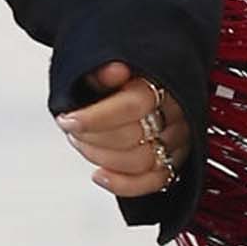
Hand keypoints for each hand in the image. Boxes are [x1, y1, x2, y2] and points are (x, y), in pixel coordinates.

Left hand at [57, 61, 191, 197]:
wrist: (153, 83)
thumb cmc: (131, 75)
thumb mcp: (114, 61)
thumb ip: (107, 68)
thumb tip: (112, 71)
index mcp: (165, 84)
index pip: (133, 106)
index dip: (96, 117)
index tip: (69, 120)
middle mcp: (177, 115)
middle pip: (134, 136)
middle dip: (92, 136)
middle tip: (71, 128)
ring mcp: (178, 142)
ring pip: (141, 161)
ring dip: (101, 157)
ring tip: (81, 143)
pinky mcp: (175, 164)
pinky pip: (153, 183)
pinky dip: (122, 184)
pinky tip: (99, 175)